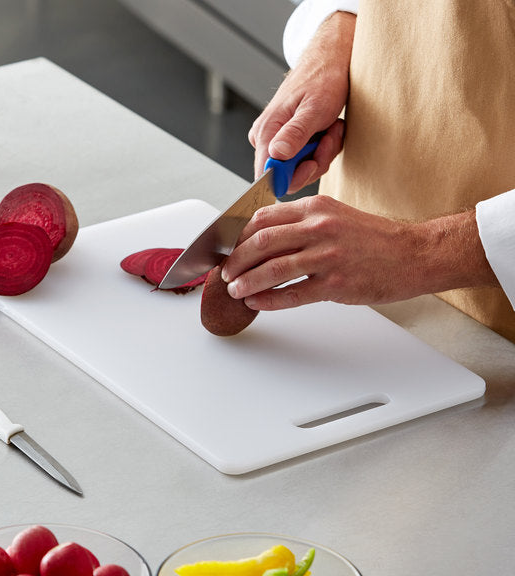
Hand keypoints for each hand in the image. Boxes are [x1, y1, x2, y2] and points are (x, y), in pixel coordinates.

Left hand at [220, 195, 498, 309]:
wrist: (414, 254)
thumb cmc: (374, 239)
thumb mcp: (335, 216)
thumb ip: (301, 224)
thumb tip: (264, 240)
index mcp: (315, 208)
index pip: (263, 217)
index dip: (238, 235)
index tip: (228, 248)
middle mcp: (319, 228)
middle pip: (261, 242)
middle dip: (235, 260)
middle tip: (225, 273)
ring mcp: (328, 256)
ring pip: (272, 269)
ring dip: (247, 282)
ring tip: (235, 291)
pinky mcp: (336, 284)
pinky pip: (293, 294)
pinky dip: (270, 301)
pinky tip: (258, 304)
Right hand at [249, 11, 355, 192]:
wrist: (331, 59)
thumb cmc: (323, 78)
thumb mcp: (314, 108)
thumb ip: (295, 134)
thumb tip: (276, 155)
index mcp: (265, 132)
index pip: (267, 175)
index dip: (292, 177)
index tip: (313, 163)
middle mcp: (267, 139)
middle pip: (287, 176)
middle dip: (314, 162)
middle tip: (328, 138)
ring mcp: (278, 140)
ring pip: (301, 169)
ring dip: (323, 153)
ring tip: (331, 128)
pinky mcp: (290, 140)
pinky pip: (307, 159)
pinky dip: (323, 148)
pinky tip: (329, 130)